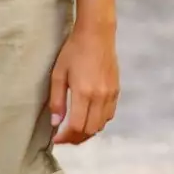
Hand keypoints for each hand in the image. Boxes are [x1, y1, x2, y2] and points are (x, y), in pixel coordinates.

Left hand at [48, 24, 118, 144]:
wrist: (97, 34)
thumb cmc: (73, 51)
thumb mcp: (58, 74)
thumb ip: (57, 100)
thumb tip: (56, 123)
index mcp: (84, 93)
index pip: (77, 127)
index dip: (66, 138)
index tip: (56, 139)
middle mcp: (100, 97)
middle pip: (90, 130)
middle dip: (76, 138)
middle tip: (64, 137)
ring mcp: (111, 94)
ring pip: (101, 124)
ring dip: (88, 131)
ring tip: (75, 130)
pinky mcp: (117, 90)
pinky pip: (110, 114)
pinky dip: (99, 121)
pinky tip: (89, 117)